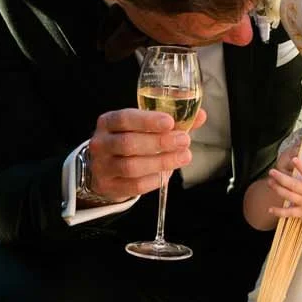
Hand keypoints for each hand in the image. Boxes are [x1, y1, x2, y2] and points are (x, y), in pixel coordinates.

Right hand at [87, 107, 205, 201]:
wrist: (106, 168)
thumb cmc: (130, 141)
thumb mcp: (144, 127)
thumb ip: (171, 121)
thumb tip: (200, 115)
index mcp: (108, 122)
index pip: (124, 118)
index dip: (147, 120)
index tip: (170, 122)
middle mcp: (101, 143)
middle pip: (129, 143)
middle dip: (160, 142)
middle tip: (184, 140)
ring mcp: (103, 167)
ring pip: (132, 166)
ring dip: (161, 162)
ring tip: (183, 157)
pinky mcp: (109, 186)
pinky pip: (134, 186)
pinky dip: (154, 180)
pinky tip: (167, 174)